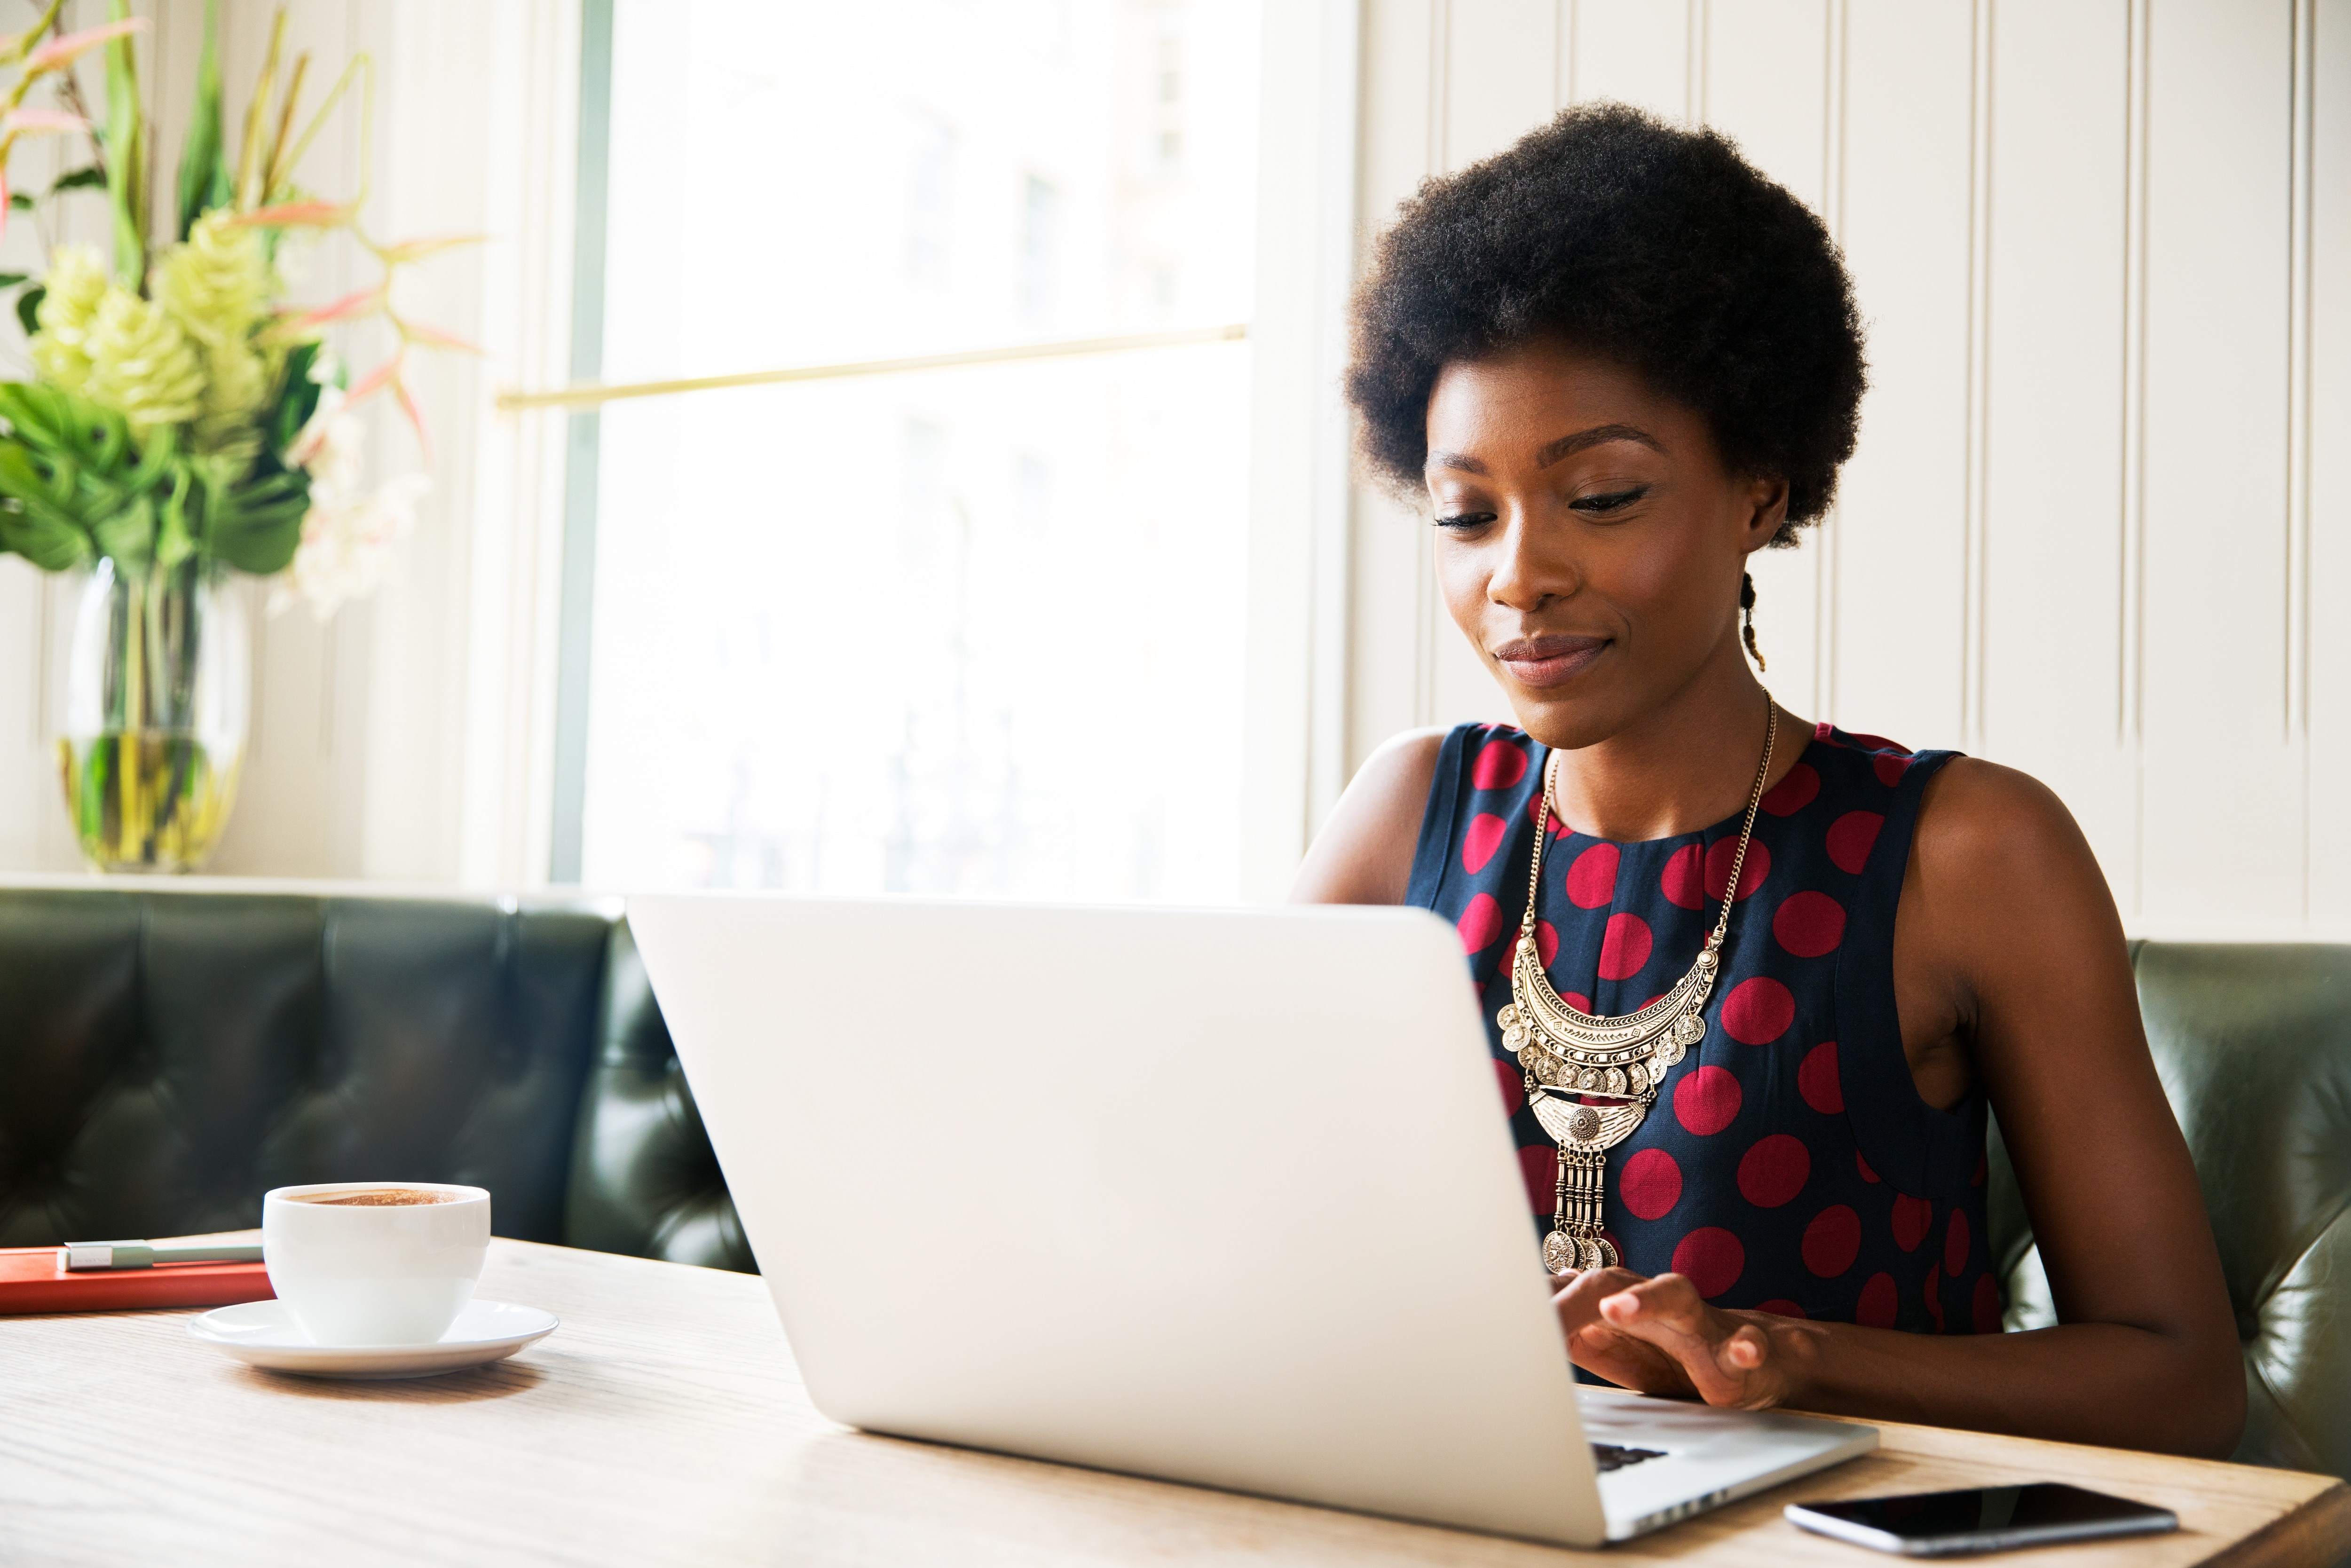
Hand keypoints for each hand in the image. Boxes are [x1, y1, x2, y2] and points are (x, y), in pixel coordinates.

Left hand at [1548, 1267, 1814, 1410]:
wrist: (1753, 1361)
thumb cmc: (1677, 1355)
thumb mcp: (1620, 1352)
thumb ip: (1580, 1336)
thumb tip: (1530, 1323)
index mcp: (1625, 1306)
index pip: (1573, 1293)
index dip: (1539, 1305)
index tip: (1503, 1319)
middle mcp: (1657, 1305)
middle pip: (1613, 1283)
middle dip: (1573, 1297)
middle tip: (1540, 1317)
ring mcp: (1701, 1324)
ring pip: (1676, 1295)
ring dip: (1646, 1299)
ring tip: (1616, 1308)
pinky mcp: (1742, 1353)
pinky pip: (1747, 1344)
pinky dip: (1746, 1347)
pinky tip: (1744, 1352)